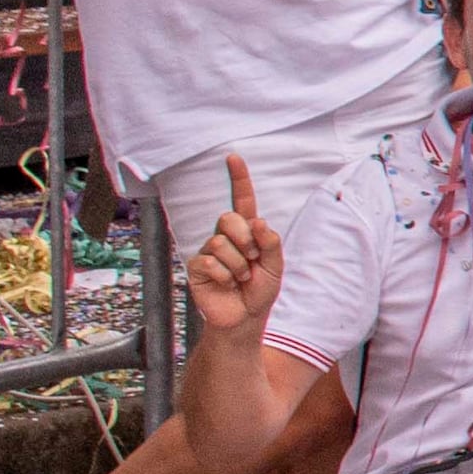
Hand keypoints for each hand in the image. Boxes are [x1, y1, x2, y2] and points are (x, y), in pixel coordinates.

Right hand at [183, 155, 281, 333]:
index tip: (233, 157)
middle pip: (229, 218)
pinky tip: (226, 284)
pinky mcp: (197, 267)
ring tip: (241, 277)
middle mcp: (225, 236)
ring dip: (238, 264)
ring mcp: (209, 250)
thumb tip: (258, 221)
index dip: (238, 179)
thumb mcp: (276, 266)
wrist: (245, 316)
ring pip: (221, 243)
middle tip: (252, 261)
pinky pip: (211, 262)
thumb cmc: (260, 288)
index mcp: (247, 231)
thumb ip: (271, 243)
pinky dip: (225, 276)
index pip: (242, 200)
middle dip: (246, 240)